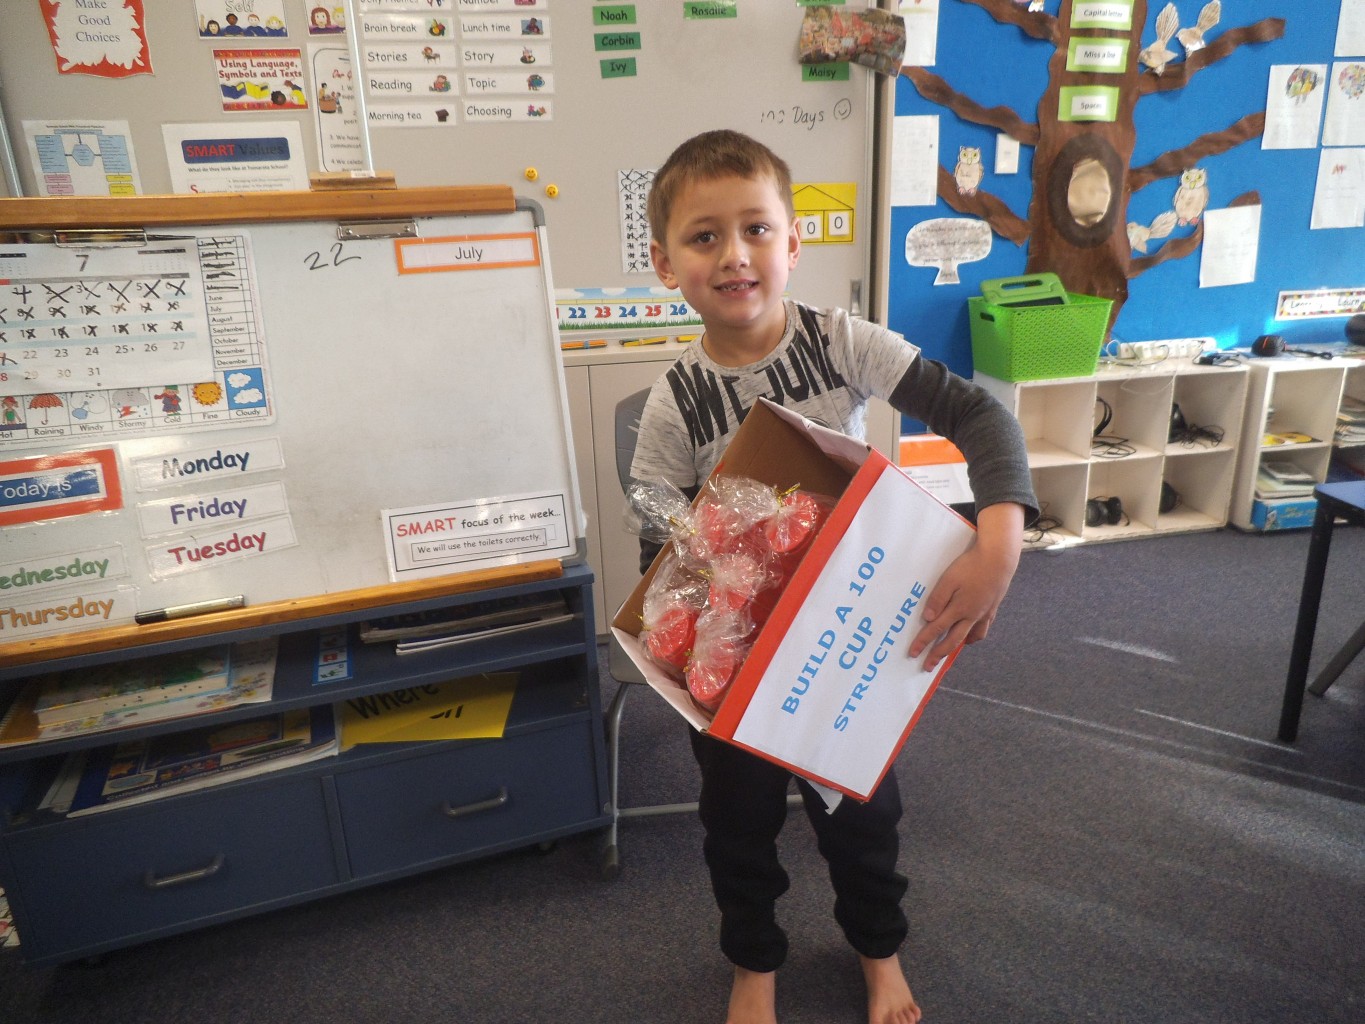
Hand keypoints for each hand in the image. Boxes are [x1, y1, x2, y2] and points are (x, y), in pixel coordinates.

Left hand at [908, 503, 1023, 669]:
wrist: (999, 559)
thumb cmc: (971, 566)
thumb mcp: (949, 579)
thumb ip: (938, 599)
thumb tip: (928, 619)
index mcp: (959, 609)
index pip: (936, 630)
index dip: (923, 642)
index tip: (913, 653)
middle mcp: (972, 615)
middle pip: (952, 640)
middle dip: (938, 654)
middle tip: (928, 666)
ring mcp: (984, 613)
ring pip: (971, 637)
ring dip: (958, 646)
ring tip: (950, 653)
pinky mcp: (993, 607)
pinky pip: (983, 628)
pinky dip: (976, 636)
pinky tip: (972, 635)